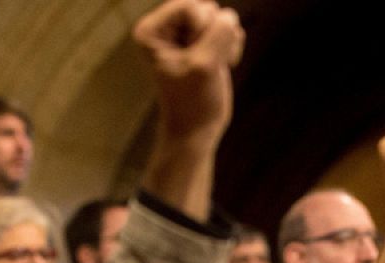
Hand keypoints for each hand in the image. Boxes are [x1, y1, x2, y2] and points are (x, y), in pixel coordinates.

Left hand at [134, 0, 244, 148]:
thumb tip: (229, 17)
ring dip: (225, 43)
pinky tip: (221, 66)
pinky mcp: (207, 41)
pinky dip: (232, 47)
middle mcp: (167, 27)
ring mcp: (188, 33)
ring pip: (221, 16)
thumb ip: (219, 34)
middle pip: (206, 8)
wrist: (197, 129)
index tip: (195, 59)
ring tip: (213, 66)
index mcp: (152, 30)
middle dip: (214, 36)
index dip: (201, 31)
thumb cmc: (192, 101)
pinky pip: (230, 27)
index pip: (190, 7)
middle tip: (204, 64)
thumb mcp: (203, 66)